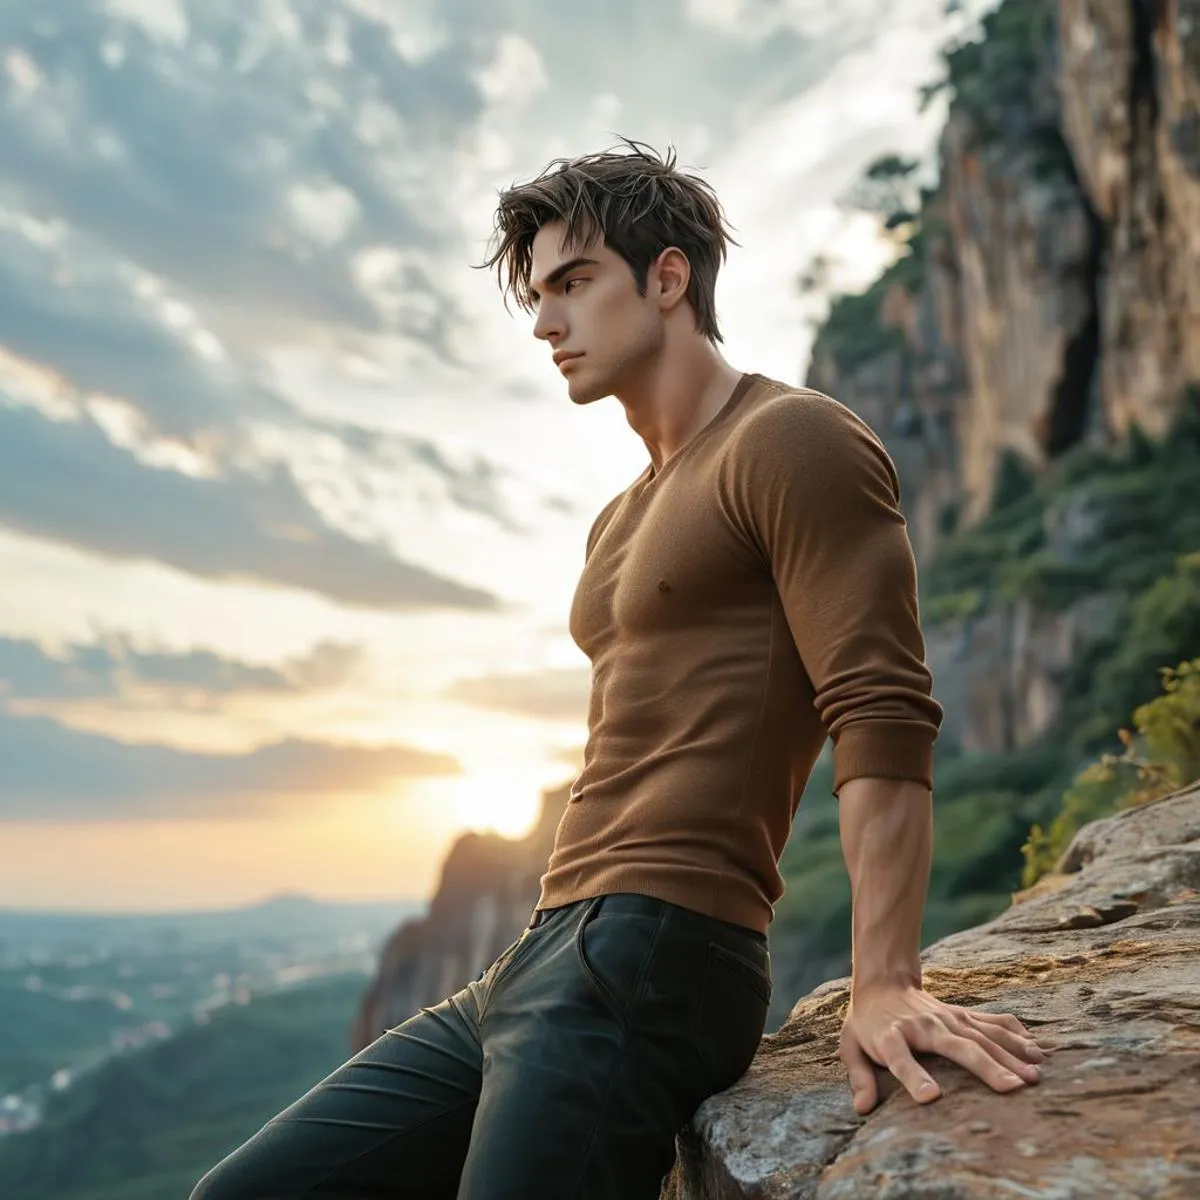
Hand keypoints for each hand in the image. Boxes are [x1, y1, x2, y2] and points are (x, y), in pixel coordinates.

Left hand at [839, 980, 1047, 1114]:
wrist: (883, 983)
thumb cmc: (867, 1024)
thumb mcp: (850, 1046)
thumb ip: (859, 1076)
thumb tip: (862, 1108)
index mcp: (891, 1037)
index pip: (902, 1059)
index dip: (914, 1078)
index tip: (930, 1098)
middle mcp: (924, 1027)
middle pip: (956, 1047)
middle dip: (985, 1067)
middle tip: (1012, 1088)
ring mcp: (947, 1018)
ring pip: (981, 1036)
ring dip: (1009, 1054)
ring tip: (1034, 1075)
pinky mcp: (962, 1015)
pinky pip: (992, 1022)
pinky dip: (1014, 1033)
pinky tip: (1036, 1047)